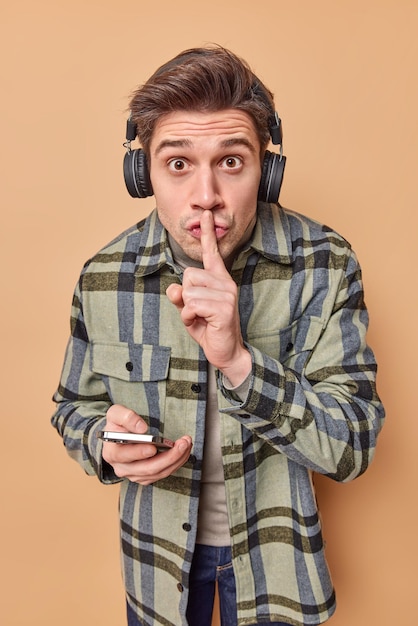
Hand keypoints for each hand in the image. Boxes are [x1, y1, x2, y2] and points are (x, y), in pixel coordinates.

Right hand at [102, 404, 192, 485]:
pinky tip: (183, 451)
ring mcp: (135, 475)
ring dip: (177, 459)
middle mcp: (123, 468)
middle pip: (148, 468)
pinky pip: (164, 473)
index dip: (139, 452)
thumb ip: (126, 417)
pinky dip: (176, 462)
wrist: (118, 437)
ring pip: (159, 472)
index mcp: (112, 453)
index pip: (125, 455)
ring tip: (187, 444)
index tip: (153, 447)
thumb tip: (142, 428)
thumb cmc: (117, 426)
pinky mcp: (146, 477)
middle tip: (183, 443)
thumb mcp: (115, 414)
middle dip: (169, 456)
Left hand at [166, 211, 250, 385]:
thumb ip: (180, 297)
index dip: (207, 234)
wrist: (227, 352)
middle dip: (185, 296)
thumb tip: (173, 288)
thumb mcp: (189, 311)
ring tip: (200, 319)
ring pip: (188, 291)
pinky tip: (202, 323)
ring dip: (187, 309)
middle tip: (197, 311)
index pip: (212, 253)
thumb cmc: (209, 329)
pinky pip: (192, 305)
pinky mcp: (224, 309)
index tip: (205, 215)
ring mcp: (226, 296)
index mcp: (219, 280)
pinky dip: (188, 317)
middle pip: (188, 275)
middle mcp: (225, 284)